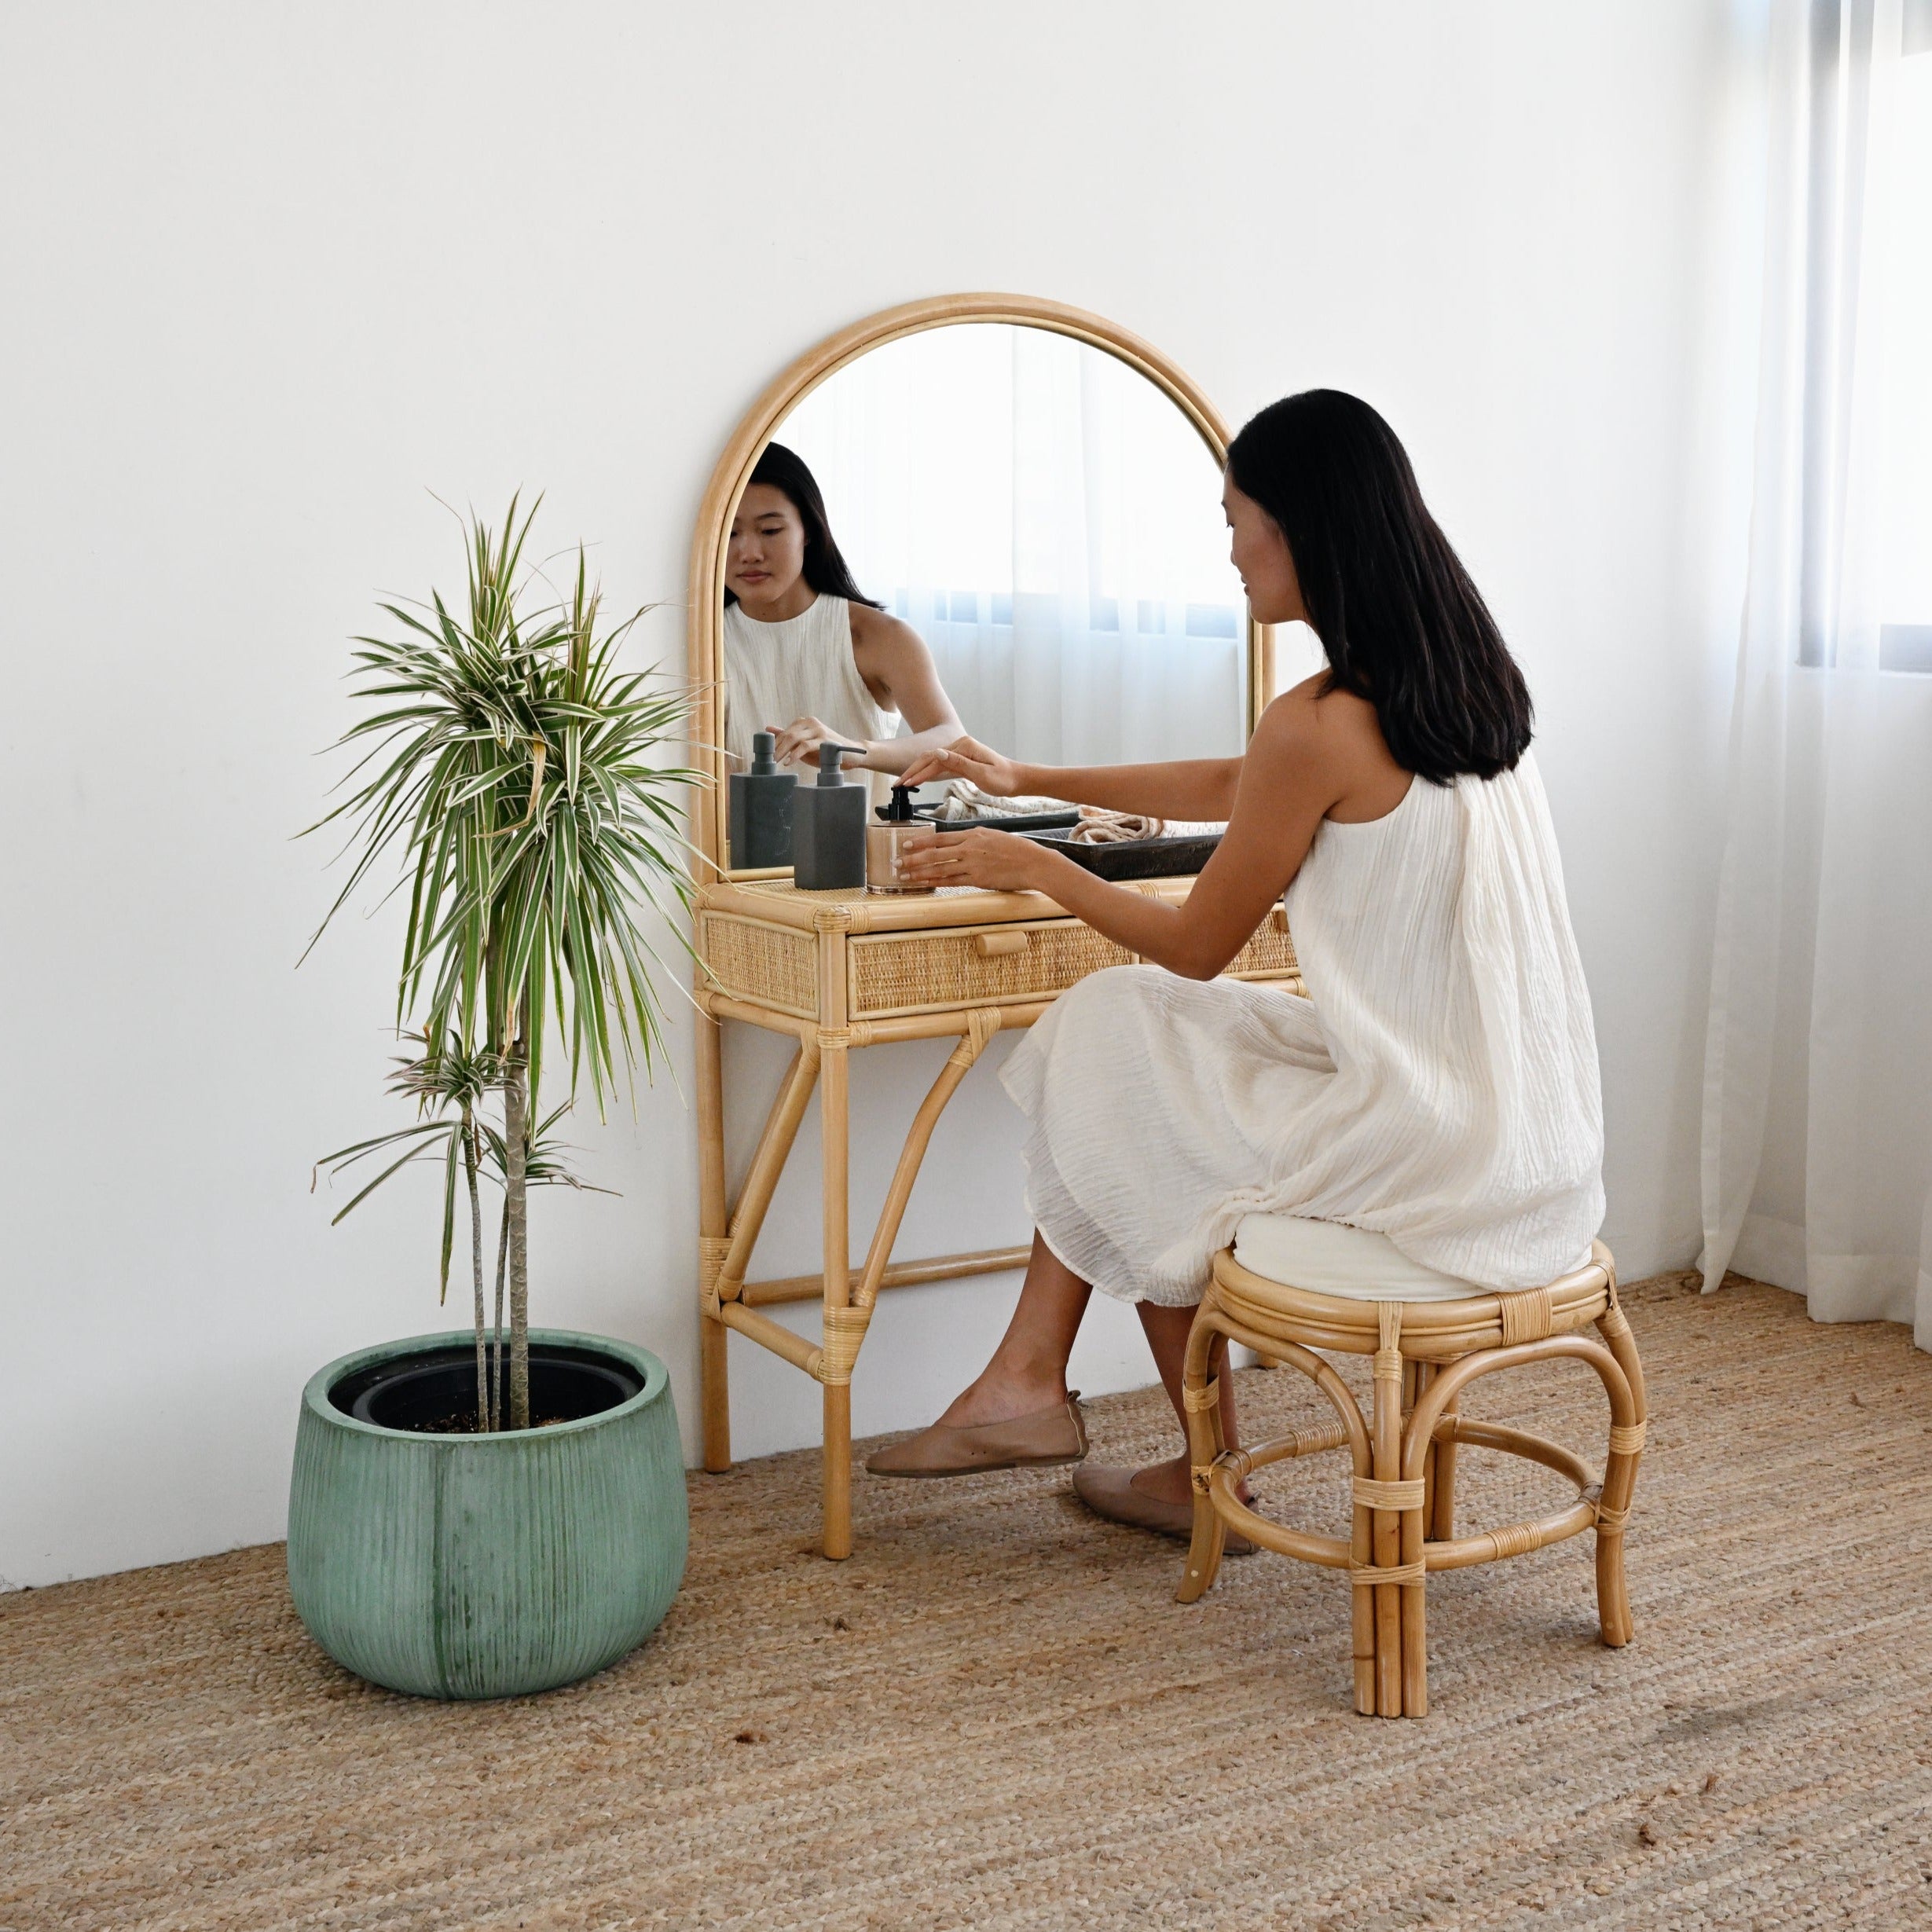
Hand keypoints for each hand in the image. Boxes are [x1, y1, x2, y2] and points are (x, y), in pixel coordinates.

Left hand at [768, 717, 864, 769]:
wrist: (852, 754)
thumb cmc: (826, 751)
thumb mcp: (804, 744)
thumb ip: (788, 736)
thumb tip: (768, 729)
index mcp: (805, 722)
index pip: (785, 732)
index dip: (775, 743)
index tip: (766, 755)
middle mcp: (811, 722)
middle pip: (788, 734)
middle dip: (776, 748)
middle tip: (769, 761)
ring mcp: (818, 729)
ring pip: (794, 738)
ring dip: (782, 751)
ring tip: (776, 762)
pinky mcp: (824, 739)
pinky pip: (805, 746)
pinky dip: (795, 754)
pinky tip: (789, 762)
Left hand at [897, 827, 1050, 893]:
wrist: (1033, 862)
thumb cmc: (1017, 850)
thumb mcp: (993, 836)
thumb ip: (975, 840)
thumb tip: (960, 844)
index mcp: (972, 834)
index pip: (940, 837)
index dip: (921, 841)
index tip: (906, 844)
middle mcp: (969, 847)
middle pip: (934, 853)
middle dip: (912, 858)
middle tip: (897, 862)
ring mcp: (972, 864)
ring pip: (939, 868)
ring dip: (918, 872)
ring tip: (904, 876)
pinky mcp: (977, 879)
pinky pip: (951, 881)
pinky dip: (935, 882)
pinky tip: (924, 884)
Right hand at [898, 733, 1025, 795]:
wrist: (1017, 779)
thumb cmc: (1003, 779)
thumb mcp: (982, 774)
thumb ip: (959, 764)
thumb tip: (937, 753)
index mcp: (964, 746)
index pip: (934, 759)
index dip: (917, 773)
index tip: (904, 784)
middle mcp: (960, 746)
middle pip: (929, 757)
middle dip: (912, 771)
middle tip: (897, 785)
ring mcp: (960, 752)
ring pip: (933, 762)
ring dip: (917, 772)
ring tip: (903, 783)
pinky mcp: (962, 760)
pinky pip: (940, 765)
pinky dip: (928, 772)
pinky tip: (918, 779)